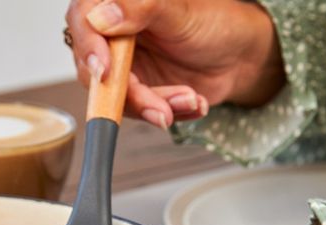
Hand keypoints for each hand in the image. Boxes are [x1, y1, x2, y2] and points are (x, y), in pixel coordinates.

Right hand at [65, 0, 284, 128]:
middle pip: (95, 69)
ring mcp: (124, 67)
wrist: (241, 57)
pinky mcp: (138, 93)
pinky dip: (168, 112)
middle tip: (159, 107)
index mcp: (117, 6)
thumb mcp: (179, 11)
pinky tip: (194, 103)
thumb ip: (140, 8)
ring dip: (155, 106)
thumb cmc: (214, 23)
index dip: (89, 48)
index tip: (105, 70)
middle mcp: (114, 37)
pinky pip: (140, 111)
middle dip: (131, 93)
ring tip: (190, 100)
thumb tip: (101, 17)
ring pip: (118, 97)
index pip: (84, 22)